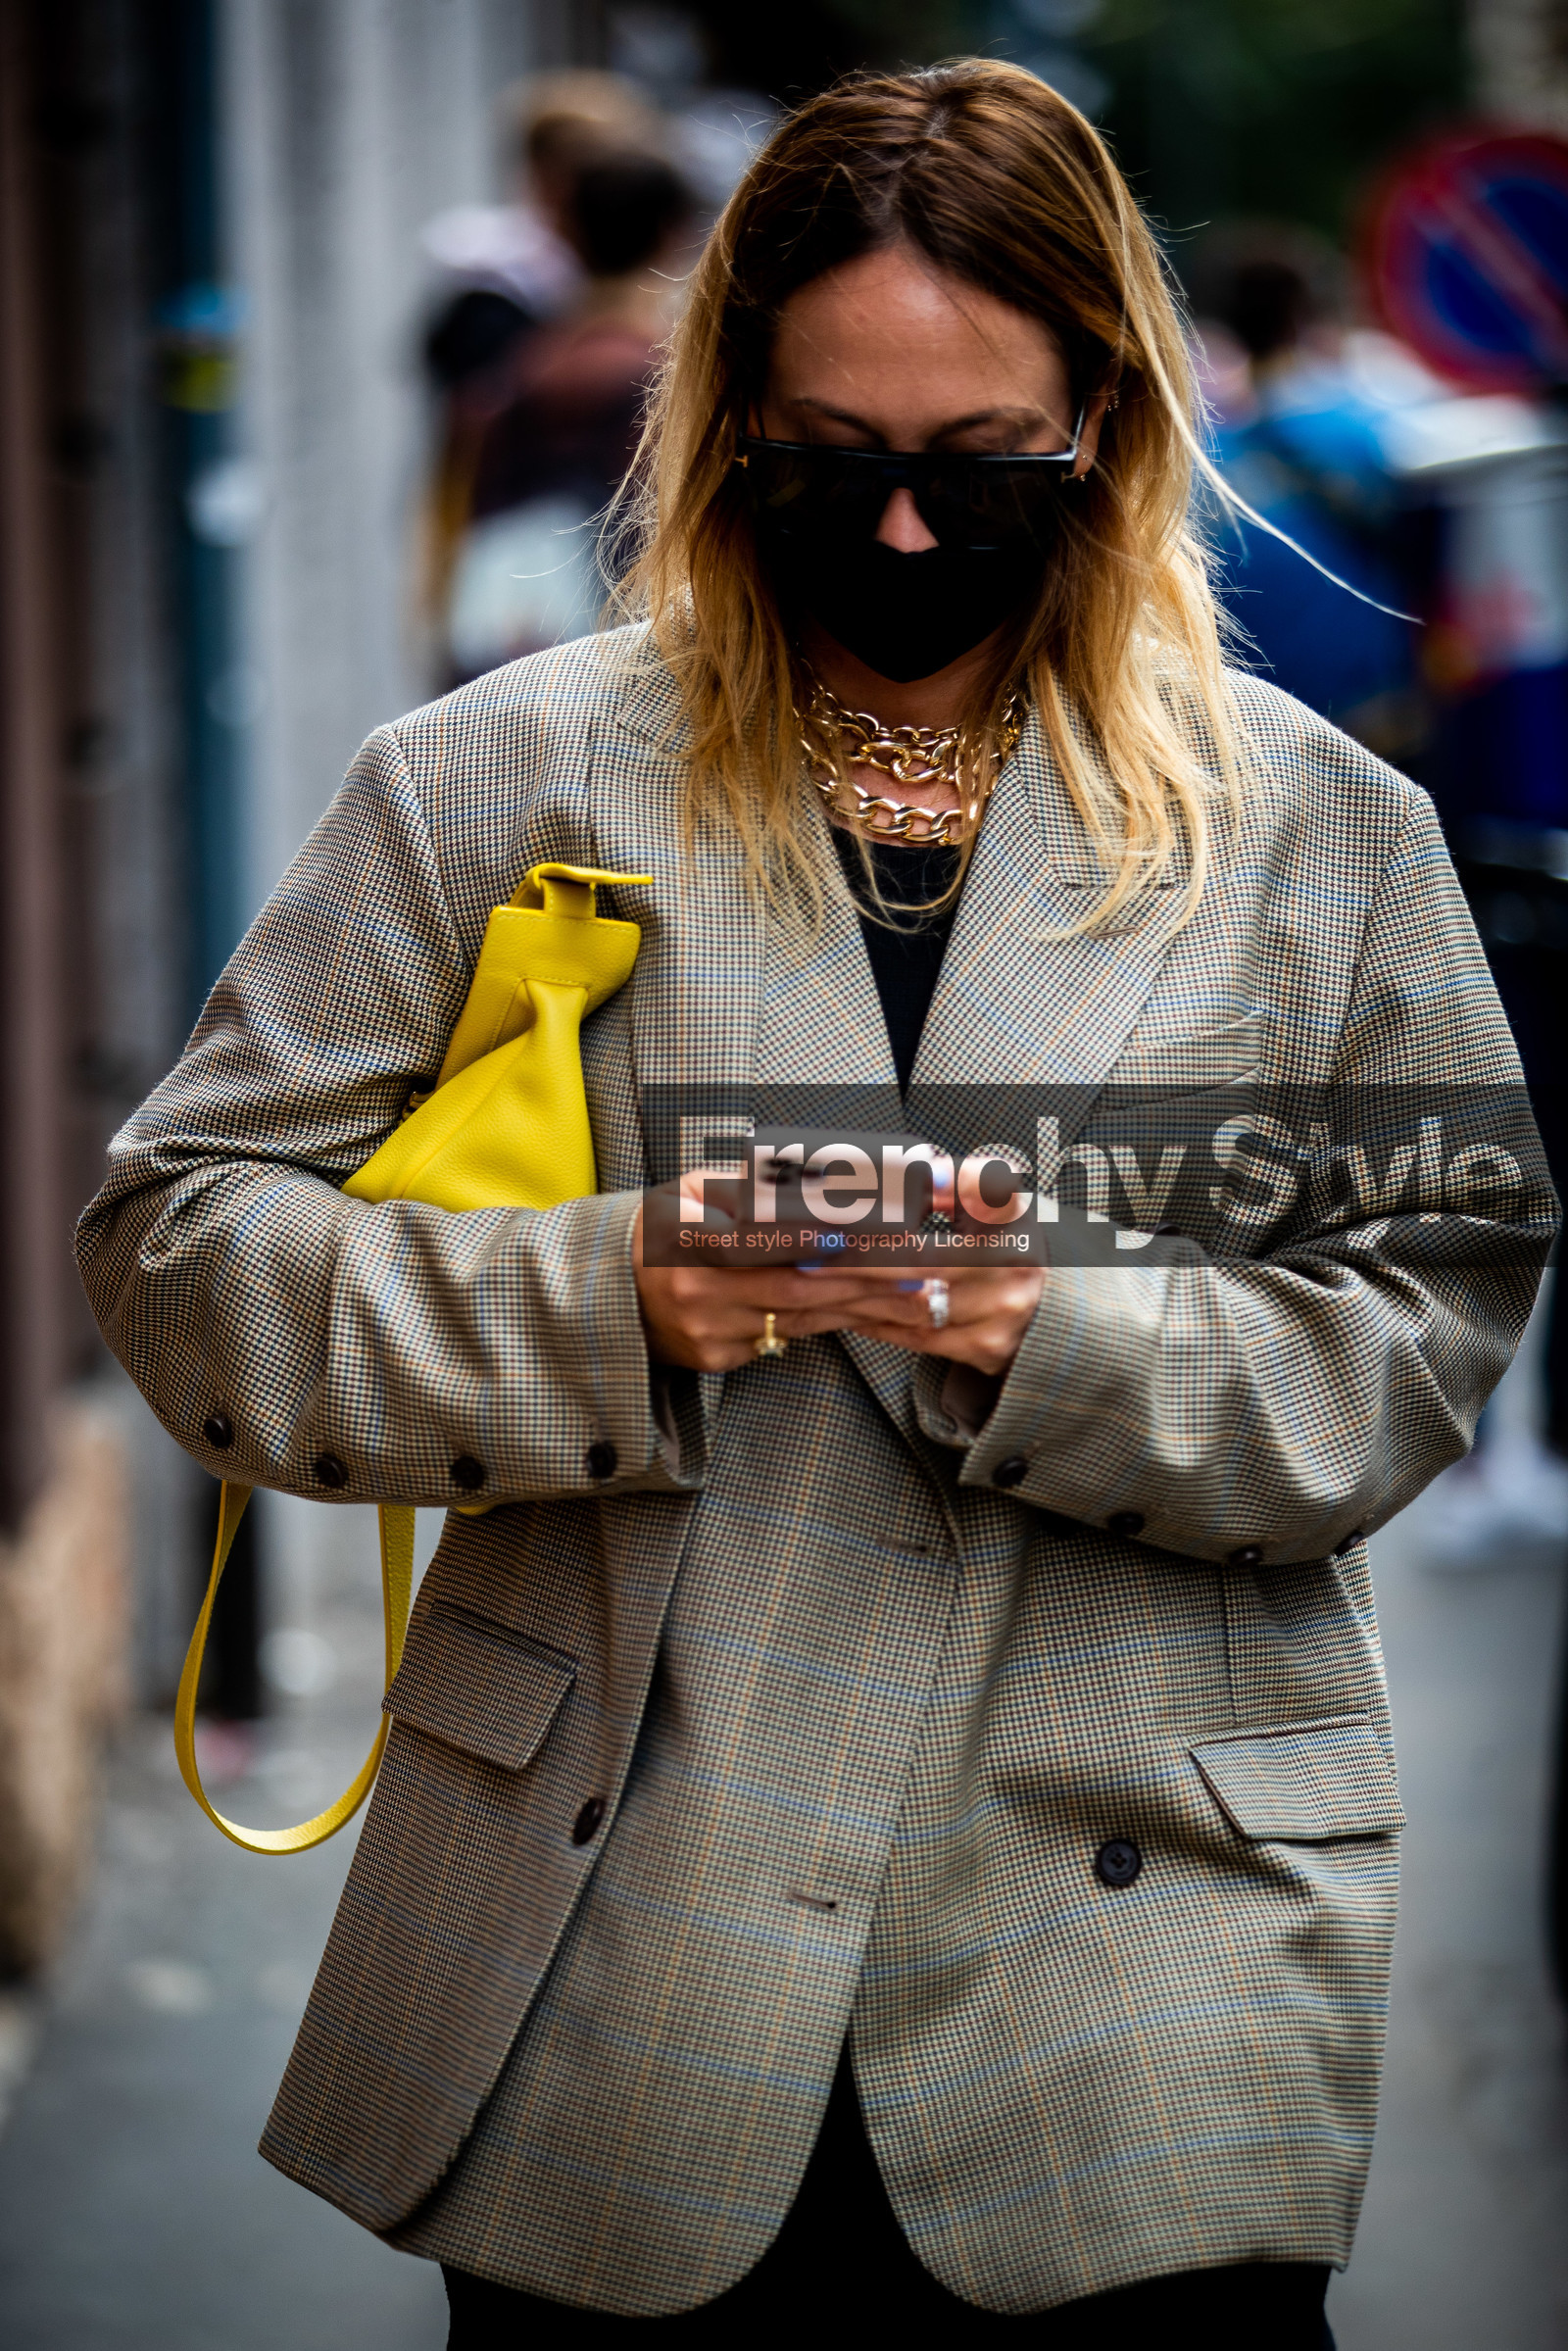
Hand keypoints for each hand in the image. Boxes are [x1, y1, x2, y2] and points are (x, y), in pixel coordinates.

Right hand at [634, 1173, 1044, 1377]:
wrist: (613, 1292)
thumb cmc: (667, 1226)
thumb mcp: (693, 1191)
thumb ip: (748, 1186)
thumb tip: (816, 1179)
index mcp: (684, 1238)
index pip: (753, 1242)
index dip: (804, 1241)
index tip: (857, 1236)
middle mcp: (695, 1291)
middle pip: (792, 1289)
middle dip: (860, 1282)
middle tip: (919, 1273)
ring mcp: (707, 1332)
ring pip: (797, 1319)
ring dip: (857, 1306)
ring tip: (913, 1295)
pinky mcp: (716, 1360)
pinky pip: (780, 1340)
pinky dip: (823, 1323)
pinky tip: (866, 1313)